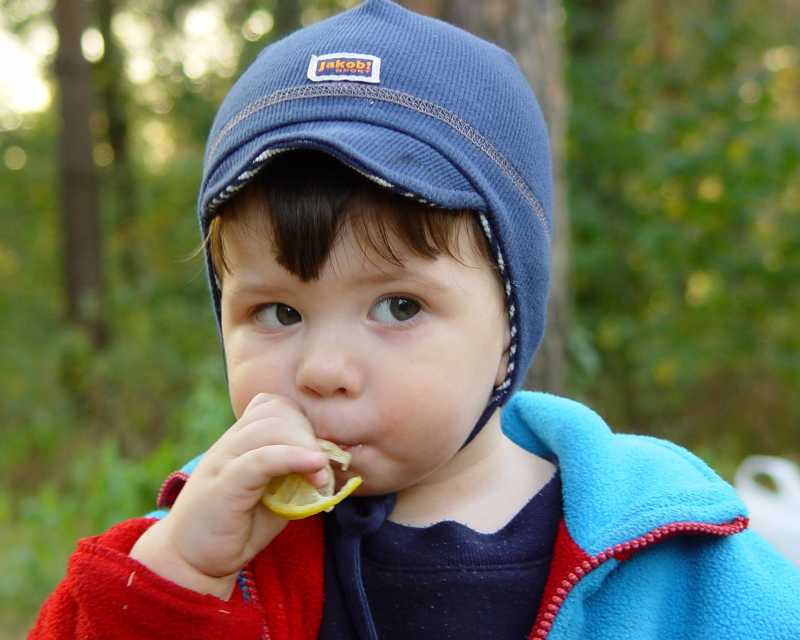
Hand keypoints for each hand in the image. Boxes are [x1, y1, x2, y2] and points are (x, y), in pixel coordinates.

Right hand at [129, 393, 328, 598]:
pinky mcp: (223, 484)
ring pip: (271, 428)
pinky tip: (315, 466)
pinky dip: (293, 457)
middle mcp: (229, 444)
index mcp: (239, 441)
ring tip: (321, 477)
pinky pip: (262, 458)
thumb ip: (295, 475)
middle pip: (277, 411)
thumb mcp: (274, 496)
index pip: (273, 405)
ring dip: (305, 446)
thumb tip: (330, 464)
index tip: (317, 453)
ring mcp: (223, 461)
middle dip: (307, 433)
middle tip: (323, 467)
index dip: (301, 421)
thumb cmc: (237, 528)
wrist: (189, 562)